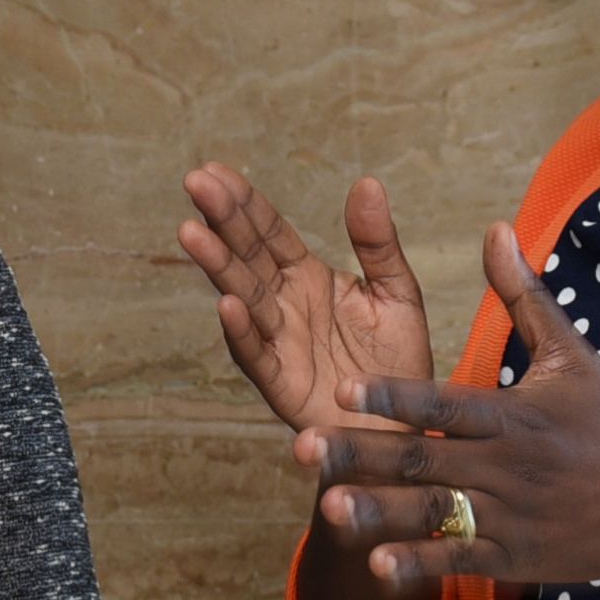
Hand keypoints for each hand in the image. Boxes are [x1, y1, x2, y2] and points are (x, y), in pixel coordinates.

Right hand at [179, 166, 436, 441]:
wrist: (407, 429)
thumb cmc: (398, 364)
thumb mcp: (397, 292)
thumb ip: (377, 243)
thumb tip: (366, 182)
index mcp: (308, 279)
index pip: (269, 233)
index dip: (244, 203)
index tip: (213, 170)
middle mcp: (285, 307)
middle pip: (249, 256)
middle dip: (222, 220)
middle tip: (195, 181)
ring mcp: (279, 343)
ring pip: (244, 298)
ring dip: (218, 267)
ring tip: (191, 232)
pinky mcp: (283, 385)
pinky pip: (258, 356)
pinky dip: (241, 332)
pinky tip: (227, 304)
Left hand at [299, 224, 599, 591]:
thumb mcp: (572, 354)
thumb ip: (523, 295)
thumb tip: (496, 227)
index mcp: (516, 414)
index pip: (446, 403)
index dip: (395, 395)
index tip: (343, 386)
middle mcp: (509, 466)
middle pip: (425, 459)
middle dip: (363, 453)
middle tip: (301, 445)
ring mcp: (511, 517)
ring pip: (435, 515)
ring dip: (380, 514)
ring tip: (325, 508)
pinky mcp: (515, 559)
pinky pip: (460, 563)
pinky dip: (421, 567)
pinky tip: (374, 567)